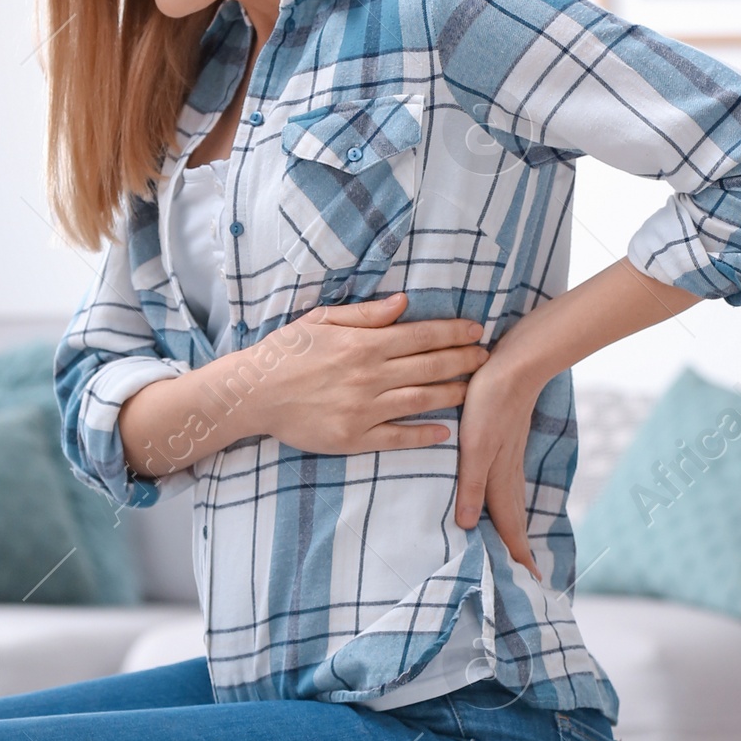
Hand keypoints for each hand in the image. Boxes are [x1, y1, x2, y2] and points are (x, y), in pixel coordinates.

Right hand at [119, 291, 487, 477]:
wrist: (253, 393)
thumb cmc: (285, 352)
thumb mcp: (321, 320)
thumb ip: (365, 314)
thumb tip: (403, 303)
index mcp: (363, 344)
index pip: (421, 336)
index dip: (454, 333)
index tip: (477, 331)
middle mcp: (369, 376)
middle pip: (430, 367)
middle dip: (464, 361)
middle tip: (488, 358)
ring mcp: (363, 410)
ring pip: (421, 400)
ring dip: (453, 394)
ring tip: (475, 390)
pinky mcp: (353, 438)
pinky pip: (397, 438)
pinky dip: (423, 435)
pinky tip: (444, 432)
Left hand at [454, 348, 539, 572]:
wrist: (517, 364)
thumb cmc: (493, 404)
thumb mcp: (476, 446)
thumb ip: (471, 485)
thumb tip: (469, 525)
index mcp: (500, 479)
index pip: (510, 527)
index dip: (517, 555)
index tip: (531, 584)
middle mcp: (508, 472)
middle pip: (514, 519)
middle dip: (518, 548)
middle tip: (526, 576)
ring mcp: (510, 456)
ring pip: (511, 500)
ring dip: (512, 525)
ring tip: (514, 545)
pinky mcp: (507, 441)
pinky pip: (508, 482)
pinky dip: (507, 500)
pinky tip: (501, 496)